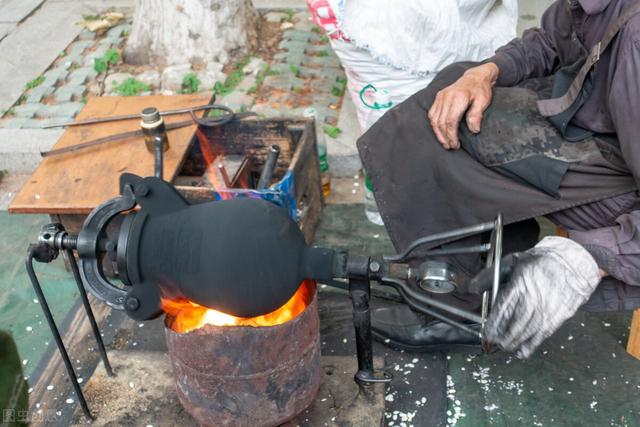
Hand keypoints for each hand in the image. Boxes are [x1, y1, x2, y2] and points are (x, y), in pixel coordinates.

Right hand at [427, 63, 498, 149]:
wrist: (475, 77)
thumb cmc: (480, 89)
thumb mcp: (483, 101)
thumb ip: (477, 115)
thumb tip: (474, 130)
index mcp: (458, 97)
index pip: (450, 121)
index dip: (451, 135)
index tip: (455, 144)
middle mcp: (447, 96)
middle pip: (440, 122)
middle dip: (445, 137)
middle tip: (451, 146)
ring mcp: (441, 96)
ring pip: (434, 119)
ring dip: (438, 133)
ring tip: (445, 143)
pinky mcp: (438, 97)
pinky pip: (432, 114)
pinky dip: (434, 125)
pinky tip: (439, 132)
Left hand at [471, 237, 600, 357]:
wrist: (572, 262)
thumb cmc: (538, 261)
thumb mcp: (511, 262)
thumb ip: (489, 276)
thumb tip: (472, 288)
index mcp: (519, 284)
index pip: (503, 309)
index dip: (493, 323)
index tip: (486, 332)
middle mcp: (533, 299)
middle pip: (514, 323)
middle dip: (502, 336)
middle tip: (493, 342)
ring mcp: (546, 309)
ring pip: (527, 332)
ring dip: (514, 342)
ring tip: (505, 347)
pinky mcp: (558, 316)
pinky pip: (542, 335)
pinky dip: (531, 346)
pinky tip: (522, 352)